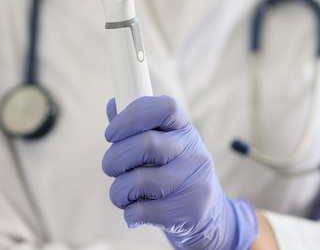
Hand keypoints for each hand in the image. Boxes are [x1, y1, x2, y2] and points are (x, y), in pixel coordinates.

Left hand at [102, 96, 258, 248]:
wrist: (208, 214)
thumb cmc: (174, 171)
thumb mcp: (164, 143)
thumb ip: (137, 125)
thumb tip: (114, 105)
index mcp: (185, 129)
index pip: (165, 107)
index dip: (132, 116)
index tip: (111, 133)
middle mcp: (193, 151)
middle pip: (146, 144)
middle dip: (114, 158)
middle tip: (110, 167)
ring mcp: (194, 181)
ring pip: (139, 181)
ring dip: (118, 190)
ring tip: (123, 194)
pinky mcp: (190, 210)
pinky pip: (142, 211)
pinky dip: (129, 212)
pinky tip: (135, 211)